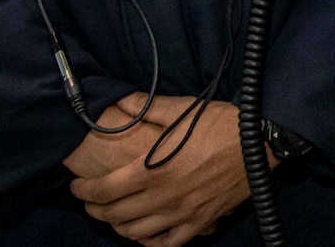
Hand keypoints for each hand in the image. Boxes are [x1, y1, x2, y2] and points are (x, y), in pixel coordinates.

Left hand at [69, 94, 252, 246]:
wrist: (259, 143)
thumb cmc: (220, 124)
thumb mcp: (183, 109)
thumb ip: (148, 108)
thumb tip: (120, 101)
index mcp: (153, 170)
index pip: (105, 190)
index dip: (84, 191)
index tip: (76, 186)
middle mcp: (163, 197)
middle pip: (115, 215)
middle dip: (95, 209)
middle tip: (90, 200)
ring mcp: (182, 214)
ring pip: (136, 234)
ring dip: (118, 227)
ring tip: (113, 216)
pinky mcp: (199, 222)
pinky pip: (168, 244)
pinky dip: (150, 243)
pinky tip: (145, 235)